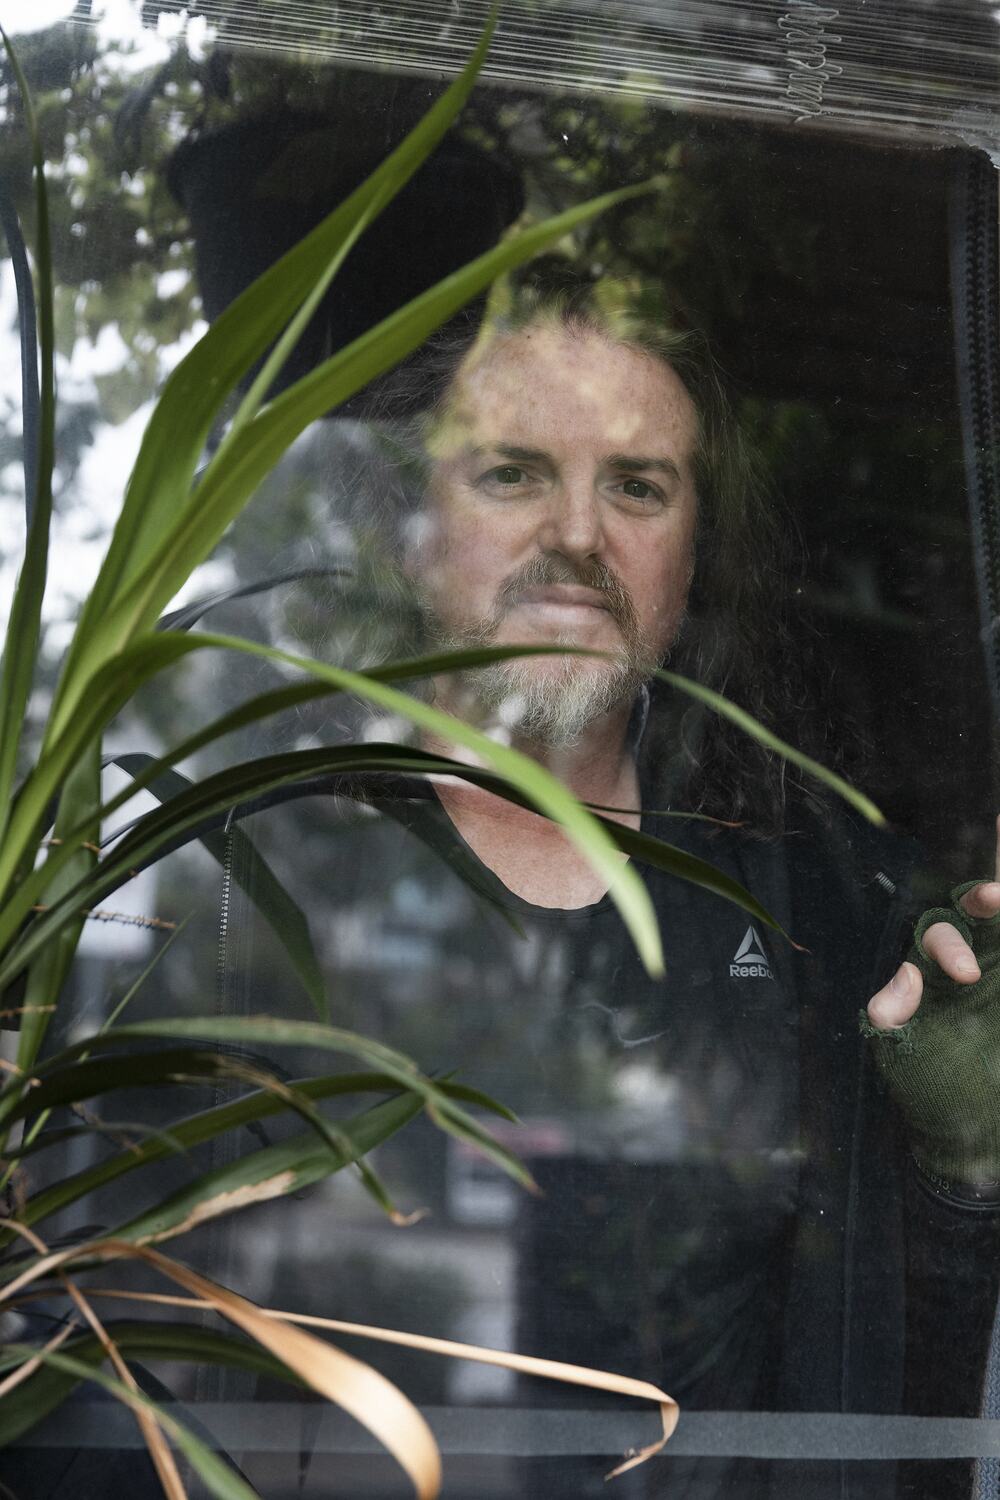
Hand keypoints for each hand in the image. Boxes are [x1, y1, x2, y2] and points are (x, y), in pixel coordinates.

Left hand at [864, 815, 999, 1195]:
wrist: (977, 1133)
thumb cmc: (930, 1091)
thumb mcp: (901, 1057)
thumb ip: (893, 1017)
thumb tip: (906, 973)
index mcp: (934, 973)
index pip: (940, 937)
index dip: (951, 943)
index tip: (966, 975)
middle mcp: (974, 965)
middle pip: (979, 915)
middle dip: (983, 901)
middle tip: (993, 898)